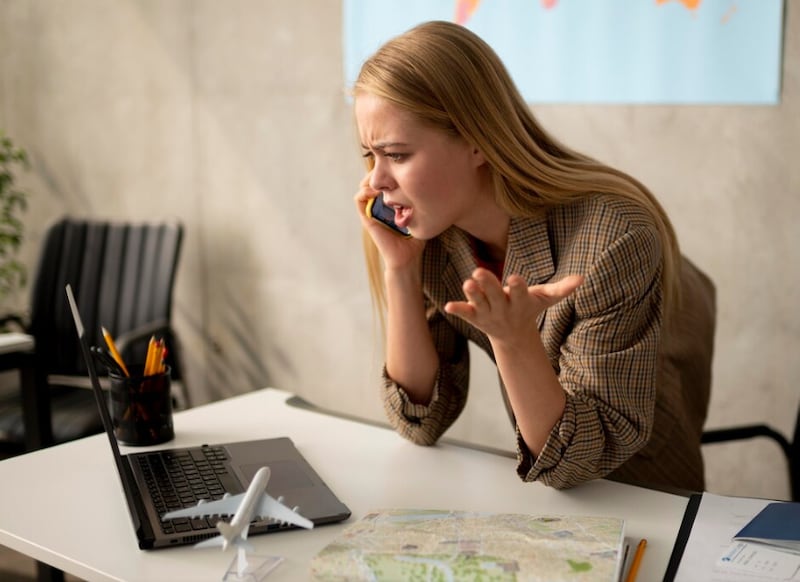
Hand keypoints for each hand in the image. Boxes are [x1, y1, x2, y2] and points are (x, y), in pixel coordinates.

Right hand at [354, 172, 424, 269]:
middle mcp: (379, 204)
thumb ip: (422, 202)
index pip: (384, 179)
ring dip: (370, 179)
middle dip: (379, 170)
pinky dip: (364, 191)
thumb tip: (434, 184)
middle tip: (388, 166)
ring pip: (364, 186)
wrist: (406, 257)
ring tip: (382, 177)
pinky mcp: (367, 218)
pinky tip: (377, 190)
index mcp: (390, 202)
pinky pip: (359, 200)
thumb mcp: (420, 215)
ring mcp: (372, 210)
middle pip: (373, 179)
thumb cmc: (415, 238)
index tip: (398, 166)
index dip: (388, 169)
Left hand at [444, 269, 583, 345]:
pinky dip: (458, 309)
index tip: (514, 278)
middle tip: (477, 272)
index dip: (517, 287)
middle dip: (488, 285)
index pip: (519, 293)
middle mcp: (503, 309)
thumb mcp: (546, 299)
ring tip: (466, 283)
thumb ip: (563, 289)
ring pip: (479, 304)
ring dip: (472, 295)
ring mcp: (488, 314)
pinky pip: (465, 313)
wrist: (514, 336)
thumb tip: (583, 279)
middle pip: (495, 296)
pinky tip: (447, 306)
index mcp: (520, 302)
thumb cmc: (529, 308)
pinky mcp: (475, 316)